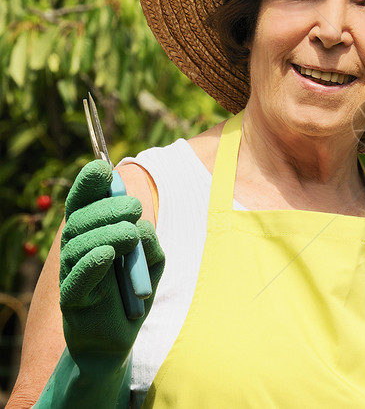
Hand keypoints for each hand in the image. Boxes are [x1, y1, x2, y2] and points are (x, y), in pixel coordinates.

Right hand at [60, 160, 164, 359]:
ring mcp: (71, 273)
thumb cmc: (133, 292)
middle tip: (135, 208)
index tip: (102, 167)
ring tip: (130, 235)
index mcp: (91, 234)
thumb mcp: (151, 262)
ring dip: (107, 233)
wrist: (118, 337)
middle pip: (80, 219)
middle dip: (108, 209)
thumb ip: (149, 242)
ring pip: (79, 245)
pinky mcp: (73, 299)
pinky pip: (77, 278)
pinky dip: (92, 263)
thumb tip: (142, 225)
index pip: (82, 203)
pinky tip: (107, 254)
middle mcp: (76, 249)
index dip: (88, 184)